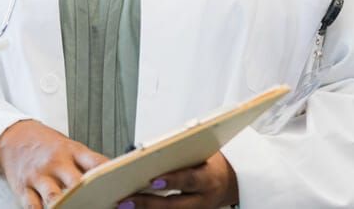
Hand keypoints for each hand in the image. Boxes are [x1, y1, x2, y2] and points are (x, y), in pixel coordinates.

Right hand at [0, 120, 108, 207]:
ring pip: (54, 197)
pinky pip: (32, 207)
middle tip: (101, 204)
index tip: (123, 189)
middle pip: (77, 182)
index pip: (97, 162)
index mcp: (73, 151)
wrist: (13, 137)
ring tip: (76, 208)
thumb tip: (117, 181)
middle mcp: (56, 162)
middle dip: (90, 196)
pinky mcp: (23, 189)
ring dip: (66, 207)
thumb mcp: (70, 147)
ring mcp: (39, 176)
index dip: (112, 175)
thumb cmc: (48, 146)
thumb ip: (88, 164)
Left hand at [121, 152, 237, 207]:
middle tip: (126, 200)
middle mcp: (203, 200)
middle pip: (174, 205)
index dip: (172, 181)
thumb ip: (181, 154)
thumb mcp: (203, 154)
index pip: (190, 180)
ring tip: (124, 205)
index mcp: (208, 179)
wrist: (230, 183)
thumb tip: (149, 151)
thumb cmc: (210, 164)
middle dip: (149, 203)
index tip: (153, 180)